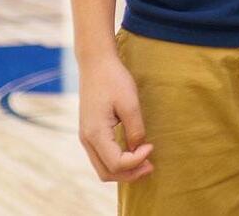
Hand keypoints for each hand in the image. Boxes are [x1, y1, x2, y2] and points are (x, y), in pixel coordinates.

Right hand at [76, 50, 153, 182]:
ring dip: (124, 170)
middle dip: (130, 174)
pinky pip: (102, 157)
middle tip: (152, 166)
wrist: (96, 65)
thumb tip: (139, 149)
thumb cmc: (114, 80)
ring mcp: (86, 137)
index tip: (151, 147)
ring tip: (145, 162)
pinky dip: (117, 161)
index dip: (136, 161)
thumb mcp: (130, 104)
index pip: (116, 163)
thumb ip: (135, 129)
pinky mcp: (90, 132)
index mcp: (95, 134)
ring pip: (102, 168)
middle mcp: (86, 140)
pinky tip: (133, 153)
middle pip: (106, 173)